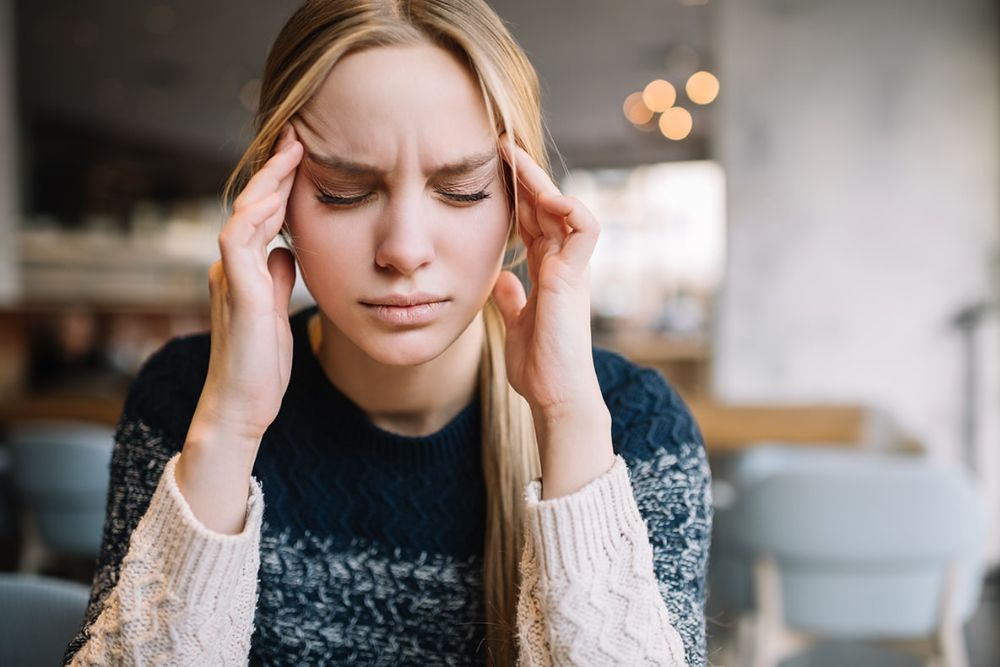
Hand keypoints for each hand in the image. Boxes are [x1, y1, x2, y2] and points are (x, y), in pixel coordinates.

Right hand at [195, 123, 302, 445]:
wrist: (241, 407)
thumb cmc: (260, 366)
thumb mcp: (276, 312)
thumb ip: (277, 279)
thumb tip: (286, 252)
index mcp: (243, 270)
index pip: (261, 216)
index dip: (280, 185)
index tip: (304, 155)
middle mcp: (231, 267)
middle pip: (251, 206)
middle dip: (275, 170)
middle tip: (297, 134)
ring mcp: (230, 278)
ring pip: (243, 215)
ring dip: (267, 182)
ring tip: (291, 152)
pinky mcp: (236, 293)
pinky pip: (238, 242)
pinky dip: (254, 216)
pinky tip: (274, 197)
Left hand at [491, 135, 614, 497]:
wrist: (556, 396)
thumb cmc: (540, 367)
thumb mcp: (517, 324)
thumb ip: (512, 300)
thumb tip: (501, 281)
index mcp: (548, 273)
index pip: (534, 222)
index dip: (517, 195)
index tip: (493, 169)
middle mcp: (563, 266)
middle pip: (547, 208)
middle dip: (526, 175)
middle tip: (501, 144)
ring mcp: (572, 270)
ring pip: (565, 210)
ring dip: (542, 182)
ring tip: (515, 157)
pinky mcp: (575, 278)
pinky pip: (586, 230)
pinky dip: (570, 208)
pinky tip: (545, 195)